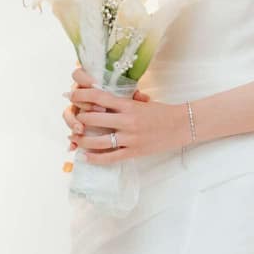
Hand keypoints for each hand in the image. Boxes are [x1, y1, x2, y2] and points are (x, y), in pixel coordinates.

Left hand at [62, 65, 184, 163]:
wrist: (182, 125)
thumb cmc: (162, 112)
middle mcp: (127, 121)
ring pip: (98, 141)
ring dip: (82, 140)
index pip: (99, 97)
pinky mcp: (134, 152)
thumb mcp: (142, 102)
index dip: (82, 96)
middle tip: (73, 119)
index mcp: (129, 105)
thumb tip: (103, 98)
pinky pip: (110, 157)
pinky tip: (86, 157)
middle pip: (93, 119)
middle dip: (78, 119)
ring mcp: (130, 138)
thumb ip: (124, 100)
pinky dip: (96, 158)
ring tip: (74, 139)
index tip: (71, 95)